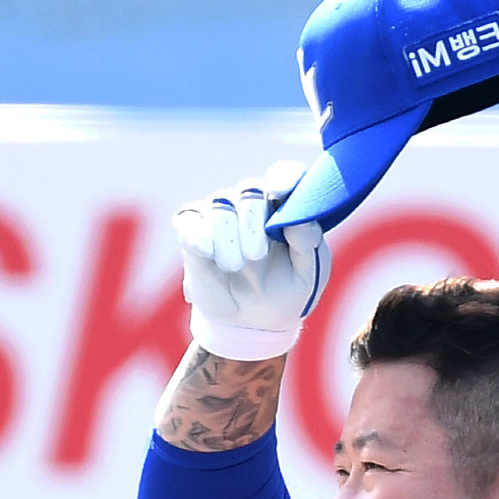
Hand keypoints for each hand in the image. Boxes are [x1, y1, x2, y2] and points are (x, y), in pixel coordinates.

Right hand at [173, 161, 330, 360]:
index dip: (284, 177)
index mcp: (285, 207)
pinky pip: (189, 219)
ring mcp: (220, 214)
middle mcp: (252, 203)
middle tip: (256, 256)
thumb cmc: (287, 293)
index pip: (285, 175)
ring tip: (234, 267)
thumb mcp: (309, 275)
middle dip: (253, 221)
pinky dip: (198, 235)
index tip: (280, 192)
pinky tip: (209, 254)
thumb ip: (309, 243)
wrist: (254, 324)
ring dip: (228, 238)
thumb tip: (299, 216)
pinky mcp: (193, 230)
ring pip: (220, 205)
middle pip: (250, 189)